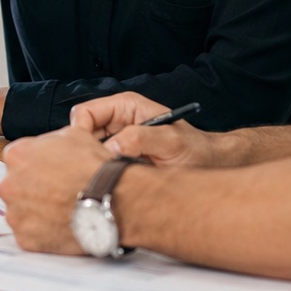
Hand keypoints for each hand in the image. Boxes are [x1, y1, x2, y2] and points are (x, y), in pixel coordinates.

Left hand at [0, 127, 111, 253]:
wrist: (110, 200)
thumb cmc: (94, 168)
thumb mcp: (73, 134)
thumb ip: (50, 140)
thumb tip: (49, 145)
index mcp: (16, 155)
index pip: (17, 159)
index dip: (36, 165)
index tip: (48, 172)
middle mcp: (9, 185)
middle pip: (16, 186)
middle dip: (32, 188)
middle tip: (56, 192)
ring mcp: (16, 214)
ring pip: (21, 211)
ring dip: (36, 211)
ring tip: (61, 210)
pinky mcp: (25, 238)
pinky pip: (30, 234)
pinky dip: (43, 232)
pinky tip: (61, 225)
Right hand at [72, 92, 223, 167]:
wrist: (209, 165)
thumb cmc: (195, 149)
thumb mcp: (170, 141)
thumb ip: (140, 139)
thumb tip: (110, 148)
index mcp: (126, 106)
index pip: (85, 112)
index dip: (80, 132)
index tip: (88, 154)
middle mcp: (118, 121)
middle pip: (81, 132)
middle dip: (84, 151)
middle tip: (97, 171)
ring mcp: (117, 141)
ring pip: (86, 151)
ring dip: (92, 165)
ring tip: (108, 178)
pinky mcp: (119, 159)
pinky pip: (97, 165)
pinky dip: (100, 175)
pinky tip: (112, 183)